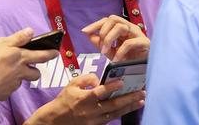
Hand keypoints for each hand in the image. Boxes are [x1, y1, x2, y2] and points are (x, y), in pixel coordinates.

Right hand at [0, 28, 58, 100]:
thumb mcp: (3, 43)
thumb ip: (18, 38)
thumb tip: (30, 31)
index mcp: (22, 58)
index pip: (42, 55)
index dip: (50, 54)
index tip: (56, 53)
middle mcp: (21, 72)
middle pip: (36, 74)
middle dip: (36, 71)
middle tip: (32, 68)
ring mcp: (14, 84)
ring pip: (22, 81)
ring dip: (20, 78)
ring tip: (10, 73)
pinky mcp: (6, 93)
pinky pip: (9, 89)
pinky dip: (6, 85)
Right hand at [25, 73, 145, 124]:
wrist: (57, 120)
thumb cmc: (65, 99)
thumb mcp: (72, 84)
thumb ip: (86, 79)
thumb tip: (100, 80)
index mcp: (83, 99)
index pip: (99, 92)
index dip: (111, 87)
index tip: (122, 82)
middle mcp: (90, 111)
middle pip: (112, 105)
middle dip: (128, 98)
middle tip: (141, 92)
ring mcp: (95, 120)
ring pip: (115, 113)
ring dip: (129, 106)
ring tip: (141, 100)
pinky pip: (111, 118)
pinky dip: (122, 112)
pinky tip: (130, 107)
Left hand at [82, 15, 148, 61]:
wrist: (144, 72)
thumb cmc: (129, 60)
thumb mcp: (111, 52)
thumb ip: (100, 43)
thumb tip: (89, 34)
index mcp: (122, 28)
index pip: (108, 20)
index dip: (95, 24)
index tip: (84, 31)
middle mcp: (130, 28)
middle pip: (113, 19)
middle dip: (103, 31)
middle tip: (100, 47)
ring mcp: (138, 34)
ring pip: (120, 27)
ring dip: (109, 39)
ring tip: (105, 52)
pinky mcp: (145, 43)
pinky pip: (129, 43)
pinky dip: (120, 52)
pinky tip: (116, 60)